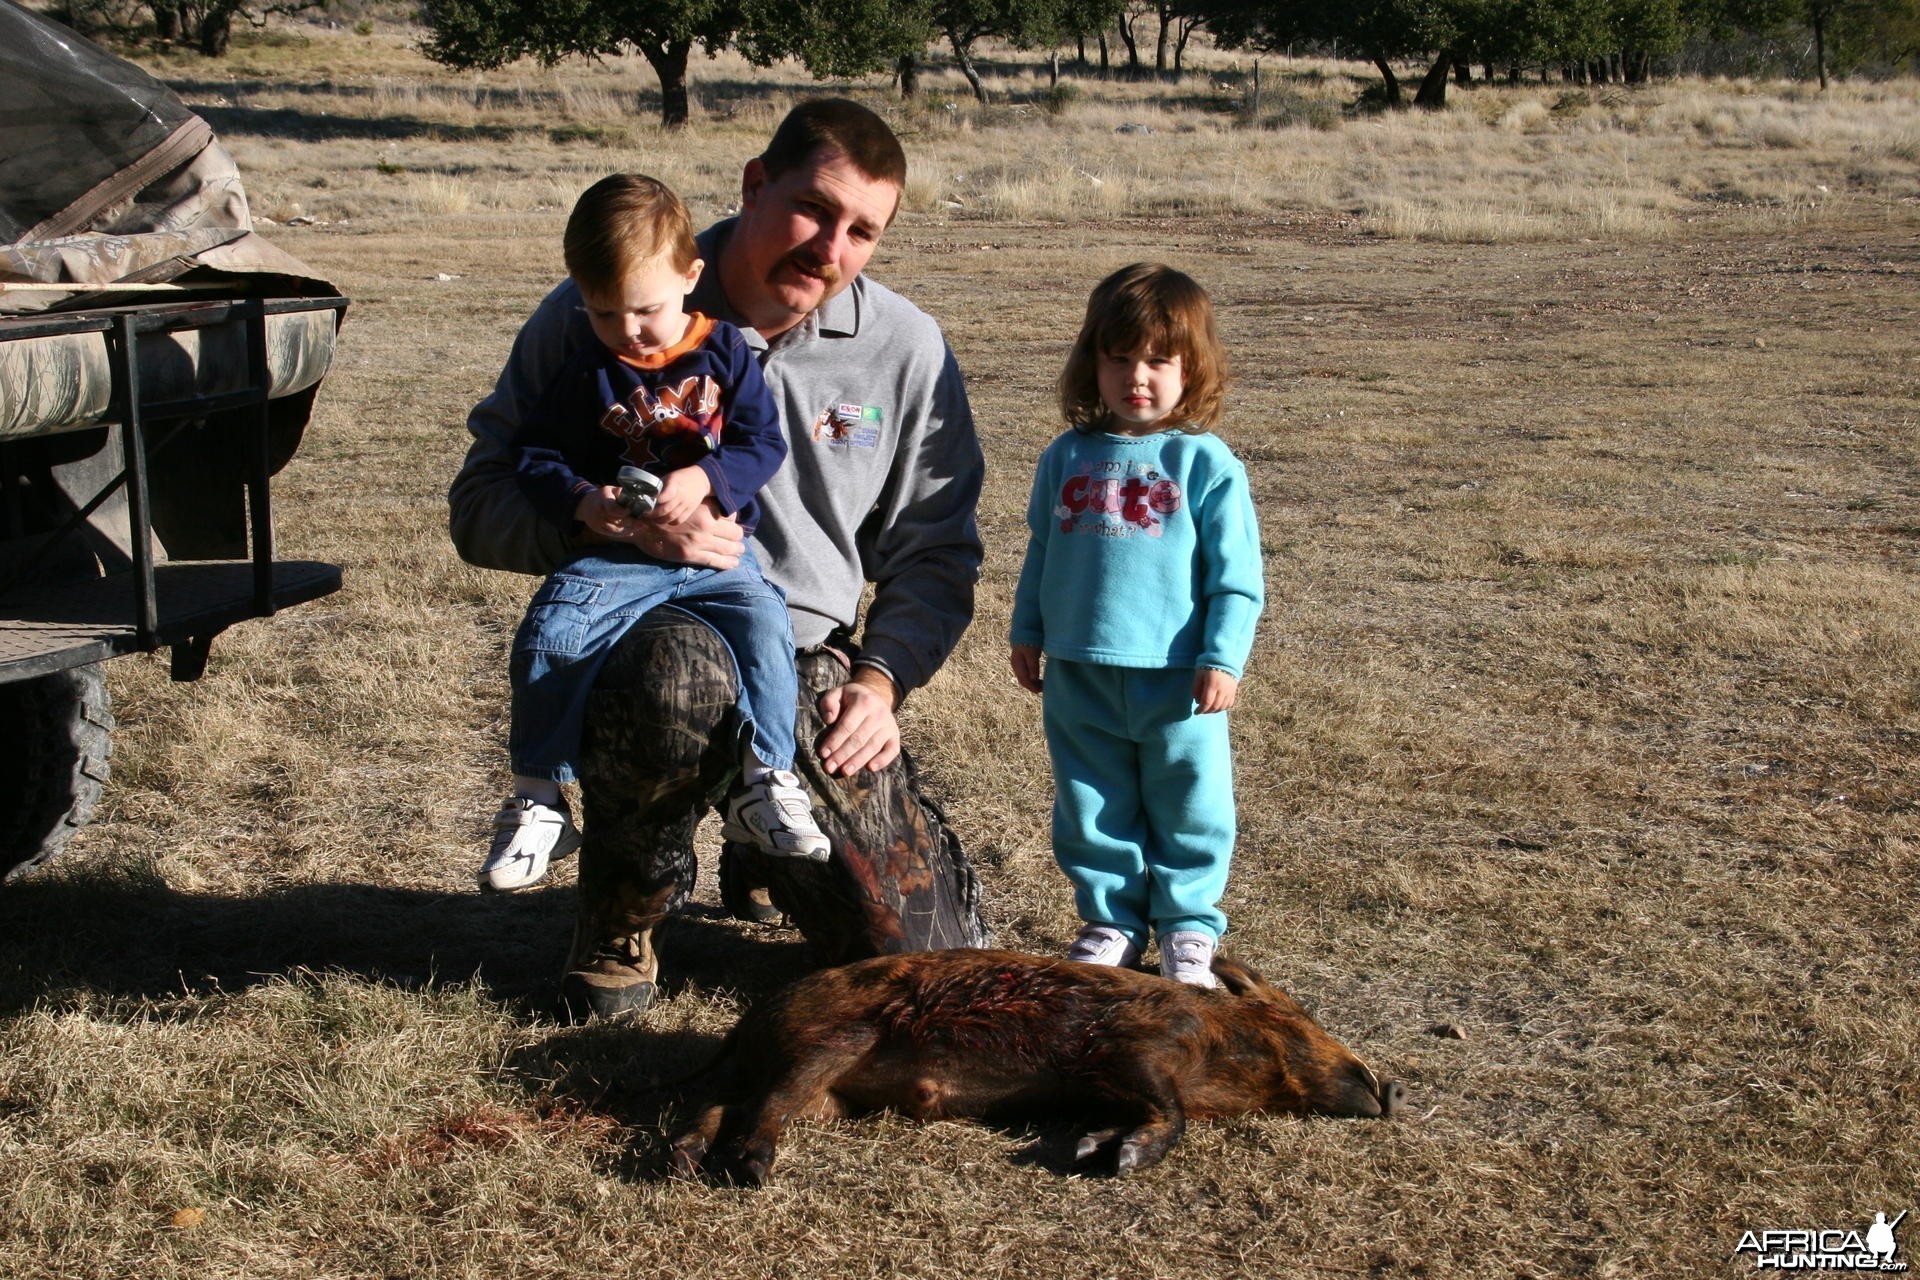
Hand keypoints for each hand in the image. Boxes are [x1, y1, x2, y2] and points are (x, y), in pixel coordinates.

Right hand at [574, 486, 636, 538]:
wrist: (585, 504)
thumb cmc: (604, 496)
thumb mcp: (611, 490)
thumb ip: (623, 493)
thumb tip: (639, 498)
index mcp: (603, 498)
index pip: (612, 508)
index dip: (623, 512)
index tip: (631, 512)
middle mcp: (598, 510)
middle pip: (616, 520)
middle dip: (631, 522)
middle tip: (642, 523)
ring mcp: (597, 521)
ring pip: (615, 529)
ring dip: (629, 529)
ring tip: (640, 527)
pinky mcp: (597, 528)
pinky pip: (612, 533)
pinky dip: (622, 533)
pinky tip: (631, 531)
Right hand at [613, 501, 743, 568]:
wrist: (641, 524)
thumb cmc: (664, 511)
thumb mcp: (687, 502)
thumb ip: (705, 506)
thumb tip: (723, 512)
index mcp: (705, 510)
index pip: (732, 517)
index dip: (733, 522)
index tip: (732, 526)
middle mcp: (705, 525)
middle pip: (735, 533)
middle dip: (737, 537)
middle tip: (737, 541)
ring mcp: (699, 541)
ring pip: (729, 548)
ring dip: (737, 550)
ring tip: (738, 551)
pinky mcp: (691, 555)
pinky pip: (716, 561)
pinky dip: (728, 563)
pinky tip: (734, 563)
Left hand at [651, 466, 711, 525]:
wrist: (701, 480)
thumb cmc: (681, 477)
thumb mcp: (670, 477)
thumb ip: (660, 487)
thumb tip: (645, 495)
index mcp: (675, 484)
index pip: (664, 496)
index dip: (653, 501)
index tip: (644, 503)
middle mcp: (681, 495)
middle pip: (665, 509)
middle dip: (652, 514)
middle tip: (645, 514)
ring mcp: (686, 504)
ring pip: (671, 517)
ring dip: (659, 520)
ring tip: (652, 519)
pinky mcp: (690, 510)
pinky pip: (679, 520)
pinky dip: (669, 522)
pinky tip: (664, 520)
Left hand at [816, 666, 901, 775]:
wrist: (875, 695)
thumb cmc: (851, 699)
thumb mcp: (837, 693)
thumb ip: (829, 702)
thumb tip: (829, 719)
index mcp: (863, 702)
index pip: (847, 725)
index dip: (835, 740)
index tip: (823, 753)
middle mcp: (879, 713)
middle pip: (859, 739)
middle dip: (843, 755)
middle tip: (829, 767)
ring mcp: (889, 725)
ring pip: (873, 746)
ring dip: (858, 761)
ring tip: (845, 771)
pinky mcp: (895, 736)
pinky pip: (892, 750)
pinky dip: (883, 760)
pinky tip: (870, 768)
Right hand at [1010, 645, 1043, 694]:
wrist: (1024, 631)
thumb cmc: (1029, 641)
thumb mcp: (1032, 654)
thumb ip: (1033, 666)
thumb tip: (1033, 679)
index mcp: (1017, 665)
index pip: (1024, 681)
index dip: (1032, 687)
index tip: (1042, 690)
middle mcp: (1016, 666)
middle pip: (1023, 681)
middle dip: (1032, 687)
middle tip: (1043, 689)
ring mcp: (1017, 664)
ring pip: (1024, 678)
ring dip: (1032, 683)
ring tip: (1042, 684)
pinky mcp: (1021, 662)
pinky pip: (1025, 674)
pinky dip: (1031, 678)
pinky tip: (1038, 678)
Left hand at [1193, 667, 1238, 713]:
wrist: (1225, 659)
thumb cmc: (1208, 666)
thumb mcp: (1199, 675)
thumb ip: (1196, 688)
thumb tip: (1197, 701)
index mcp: (1212, 684)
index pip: (1207, 702)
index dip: (1200, 709)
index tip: (1195, 712)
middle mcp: (1223, 689)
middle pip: (1215, 706)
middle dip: (1206, 711)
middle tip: (1200, 711)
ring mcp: (1230, 691)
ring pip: (1222, 707)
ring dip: (1214, 711)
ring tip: (1207, 709)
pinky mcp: (1234, 691)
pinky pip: (1229, 704)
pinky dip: (1223, 708)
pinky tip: (1217, 707)